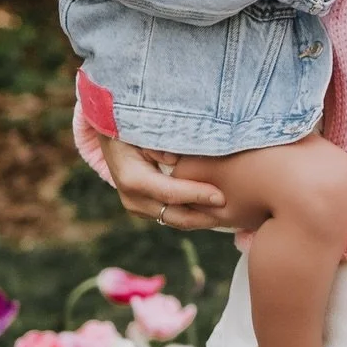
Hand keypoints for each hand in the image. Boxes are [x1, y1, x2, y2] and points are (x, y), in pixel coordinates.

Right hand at [102, 136, 229, 232]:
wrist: (113, 135)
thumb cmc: (135, 127)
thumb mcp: (146, 130)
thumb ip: (162, 144)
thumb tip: (175, 160)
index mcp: (132, 178)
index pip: (171, 193)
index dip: (198, 195)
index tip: (222, 196)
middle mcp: (132, 197)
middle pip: (174, 215)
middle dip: (204, 217)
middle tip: (232, 213)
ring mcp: (135, 206)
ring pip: (173, 219)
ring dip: (200, 218)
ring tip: (227, 215)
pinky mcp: (142, 207)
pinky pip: (170, 215)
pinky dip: (191, 214)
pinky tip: (212, 210)